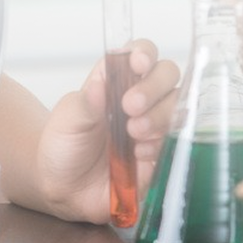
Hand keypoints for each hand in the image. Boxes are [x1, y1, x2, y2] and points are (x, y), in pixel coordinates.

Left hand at [31, 39, 179, 222]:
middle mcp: (140, 97)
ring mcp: (154, 123)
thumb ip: (86, 102)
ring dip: (158, 116)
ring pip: (177, 104)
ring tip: (133, 133)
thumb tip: (101, 83)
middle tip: (130, 106)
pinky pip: (175, 139)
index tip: (139, 64)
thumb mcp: (68, 120)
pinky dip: (158, 143)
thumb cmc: (65, 147)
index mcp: (115, 80)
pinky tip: (138, 153)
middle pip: (168, 73)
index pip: (141, 53)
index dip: (145, 53)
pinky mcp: (161, 150)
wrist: (67, 189)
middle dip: (154, 87)